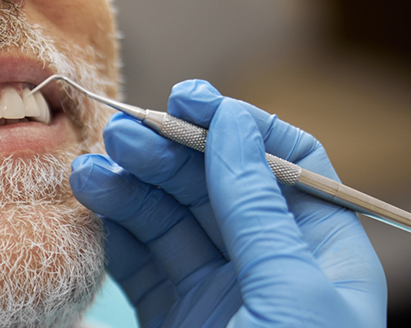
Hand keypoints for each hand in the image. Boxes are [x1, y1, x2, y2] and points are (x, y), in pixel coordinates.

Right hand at [69, 80, 385, 326]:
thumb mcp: (290, 293)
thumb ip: (258, 210)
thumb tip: (235, 124)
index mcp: (322, 256)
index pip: (286, 165)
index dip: (238, 128)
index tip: (188, 104)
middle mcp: (269, 268)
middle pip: (216, 185)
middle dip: (169, 154)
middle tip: (120, 137)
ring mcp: (215, 295)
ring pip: (167, 220)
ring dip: (128, 188)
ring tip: (87, 172)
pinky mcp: (170, 320)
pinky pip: (136, 262)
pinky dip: (110, 231)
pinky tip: (88, 207)